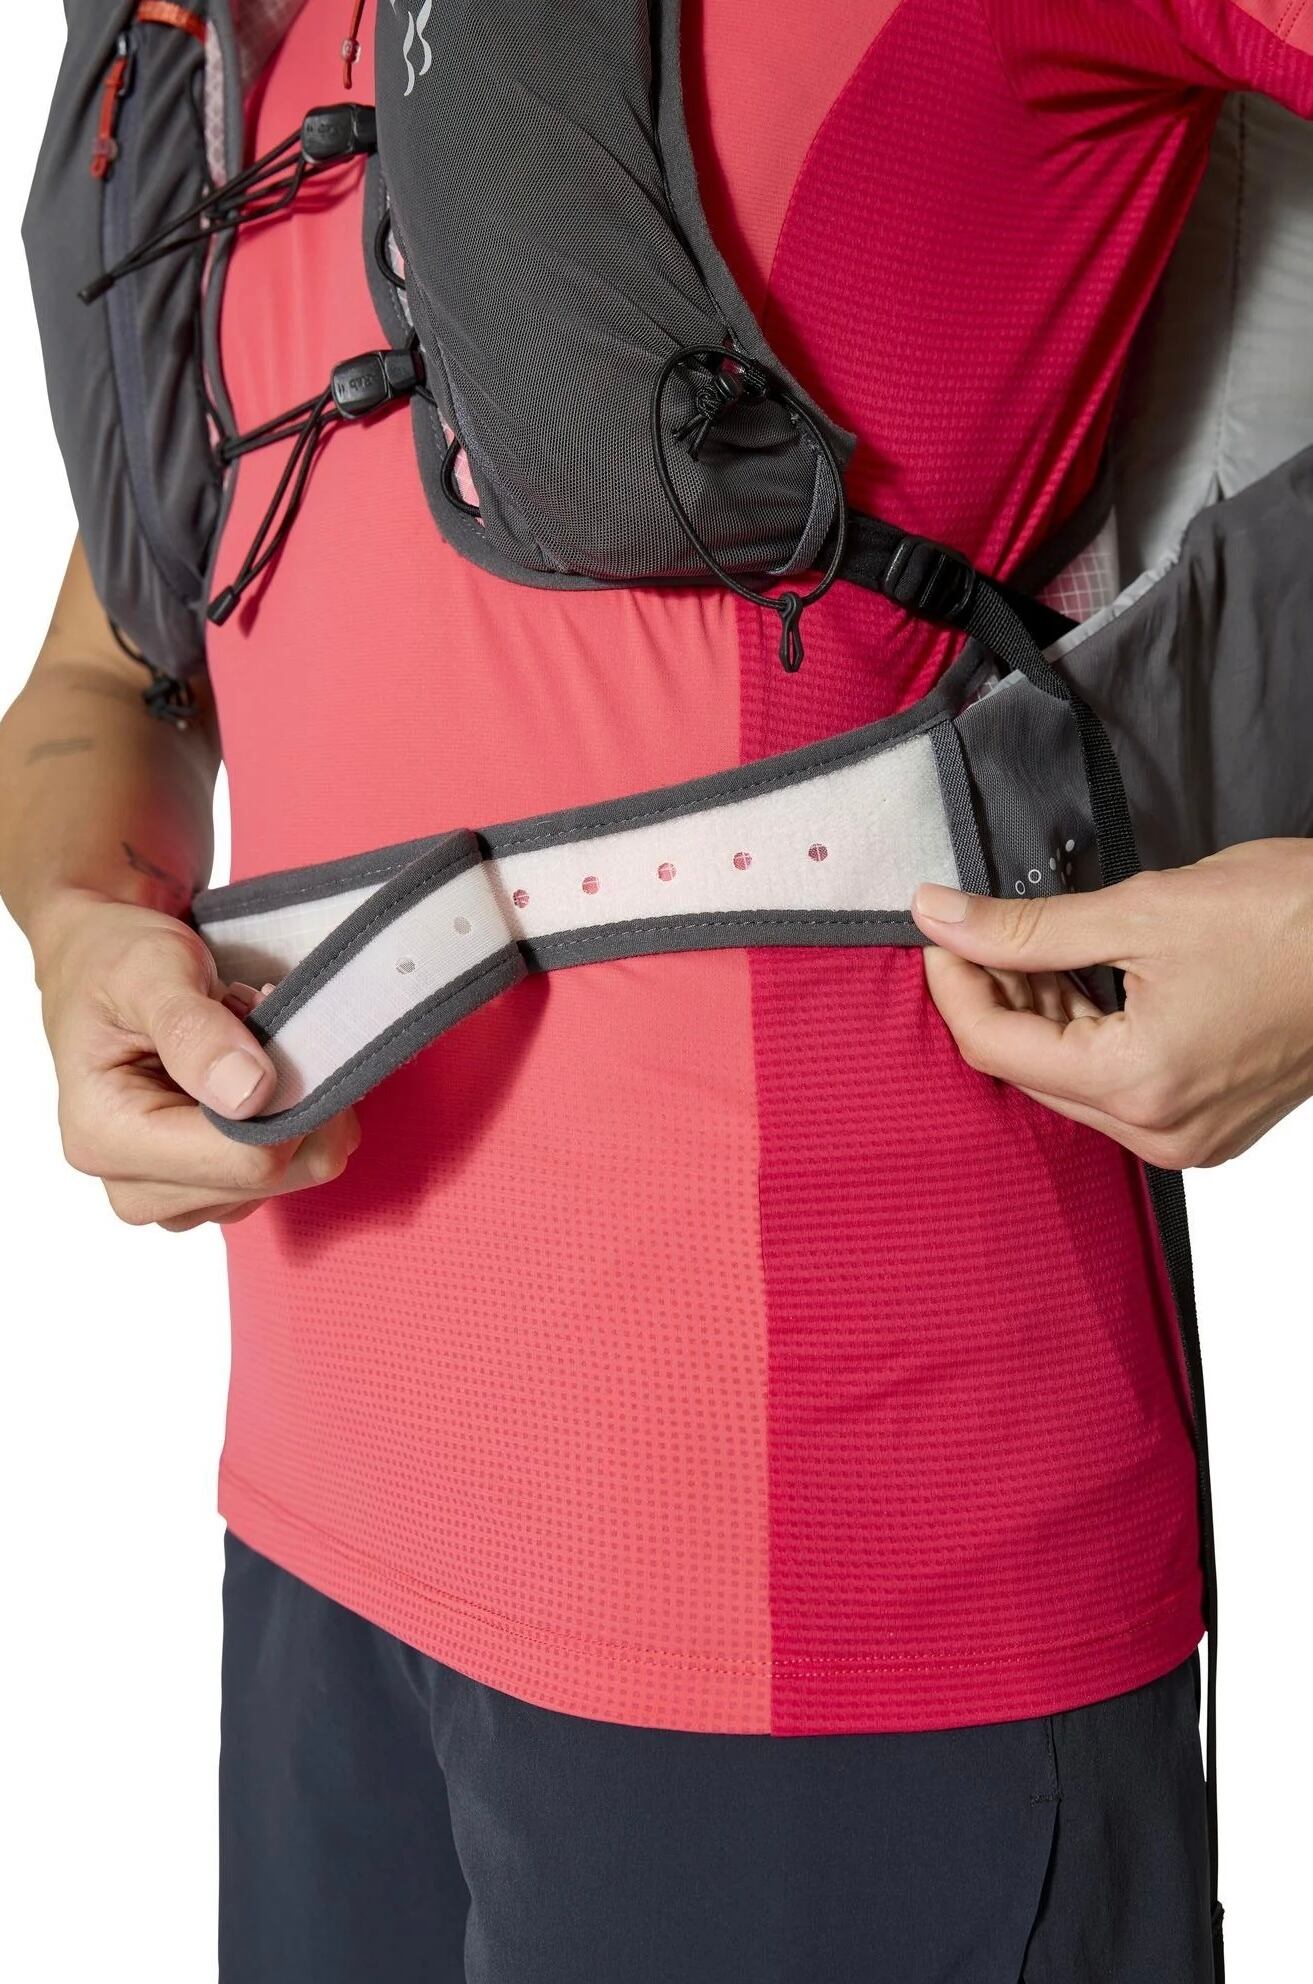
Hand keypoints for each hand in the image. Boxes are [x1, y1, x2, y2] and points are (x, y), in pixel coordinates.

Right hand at [32, 891, 359, 1230]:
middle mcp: (134, 1185)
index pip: (247, 1160)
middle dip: (294, 1095)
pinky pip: (282, 1170)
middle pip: (274, 1175)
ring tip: (248, 1040)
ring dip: (292, 1103)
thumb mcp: (149, 969)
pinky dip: (287, 1118)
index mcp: (106, 1138)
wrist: (98, 965)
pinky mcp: (202, 1187)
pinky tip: (255, 1071)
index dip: (291, 1095)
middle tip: (259, 1018)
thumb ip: (194, 1028)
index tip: (272, 1015)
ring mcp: (171, 1195)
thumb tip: (249, 1093)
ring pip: (289, 1175)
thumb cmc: (113, 961)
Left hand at [912, 839, 1312, 1169]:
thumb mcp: (1143, 910)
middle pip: (1025, 1071)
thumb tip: (940, 915)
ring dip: (1037, 1016)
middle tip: (978, 928)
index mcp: (1140, 1085)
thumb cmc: (1296, 919)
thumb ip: (1028, 926)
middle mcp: (1161, 1134)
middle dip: (992, 997)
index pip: (995, 1045)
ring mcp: (1189, 1138)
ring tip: (1031, 945)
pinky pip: (1114, 1090)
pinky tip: (1080, 981)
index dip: (953, 980)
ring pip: (1067, 1083)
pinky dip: (1085, 1037)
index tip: (938, 924)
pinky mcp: (1210, 1125)